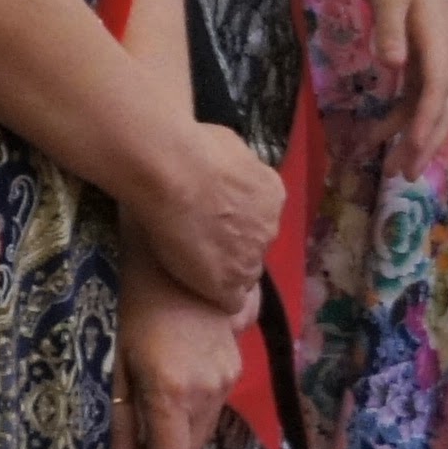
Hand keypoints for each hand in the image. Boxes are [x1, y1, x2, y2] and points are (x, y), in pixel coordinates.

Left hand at [108, 269, 245, 448]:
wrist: (184, 240)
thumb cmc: (132, 293)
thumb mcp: (113, 356)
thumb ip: (118, 419)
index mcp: (175, 394)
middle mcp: (211, 391)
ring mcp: (228, 373)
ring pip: (202, 432)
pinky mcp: (235, 357)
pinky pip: (211, 406)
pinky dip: (187, 423)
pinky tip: (164, 413)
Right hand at [129, 121, 286, 307]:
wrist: (174, 173)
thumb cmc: (195, 148)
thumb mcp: (228, 146)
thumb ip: (234, 168)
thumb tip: (226, 168)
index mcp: (272, 194)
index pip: (260, 218)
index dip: (235, 221)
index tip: (215, 218)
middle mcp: (270, 228)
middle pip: (254, 245)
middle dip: (232, 245)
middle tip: (199, 238)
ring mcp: (251, 259)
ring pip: (242, 274)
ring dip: (223, 271)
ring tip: (192, 264)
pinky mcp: (228, 286)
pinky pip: (230, 302)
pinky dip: (215, 298)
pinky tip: (198, 291)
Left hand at [357, 0, 447, 166]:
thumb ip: (389, 28)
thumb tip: (391, 65)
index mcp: (438, 41)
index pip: (436, 90)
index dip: (426, 123)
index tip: (413, 150)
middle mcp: (444, 54)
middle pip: (442, 107)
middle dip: (426, 142)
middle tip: (406, 175)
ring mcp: (437, 57)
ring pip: (432, 107)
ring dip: (415, 136)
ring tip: (392, 166)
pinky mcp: (425, 58)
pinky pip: (419, 96)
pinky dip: (403, 118)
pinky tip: (381, 134)